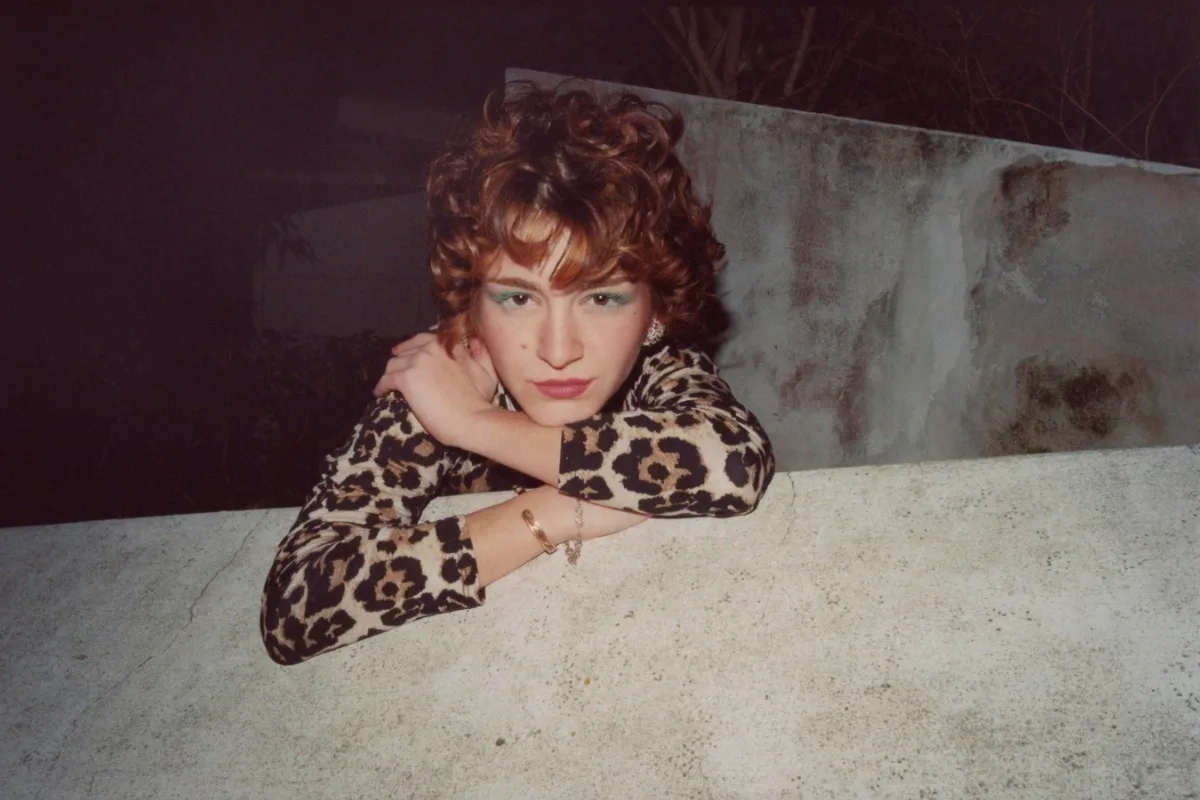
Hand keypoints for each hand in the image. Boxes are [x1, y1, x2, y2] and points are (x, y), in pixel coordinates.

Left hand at [372, 333, 498, 447]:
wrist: (472, 419)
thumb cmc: (481, 400)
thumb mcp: (487, 372)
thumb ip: (480, 353)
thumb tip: (474, 341)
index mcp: (449, 344)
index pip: (424, 339)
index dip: (412, 346)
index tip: (405, 352)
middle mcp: (431, 348)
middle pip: (405, 351)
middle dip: (399, 359)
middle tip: (394, 370)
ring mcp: (417, 362)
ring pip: (393, 364)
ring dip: (389, 373)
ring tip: (387, 383)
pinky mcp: (405, 378)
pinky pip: (386, 379)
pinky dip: (381, 386)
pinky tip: (379, 393)